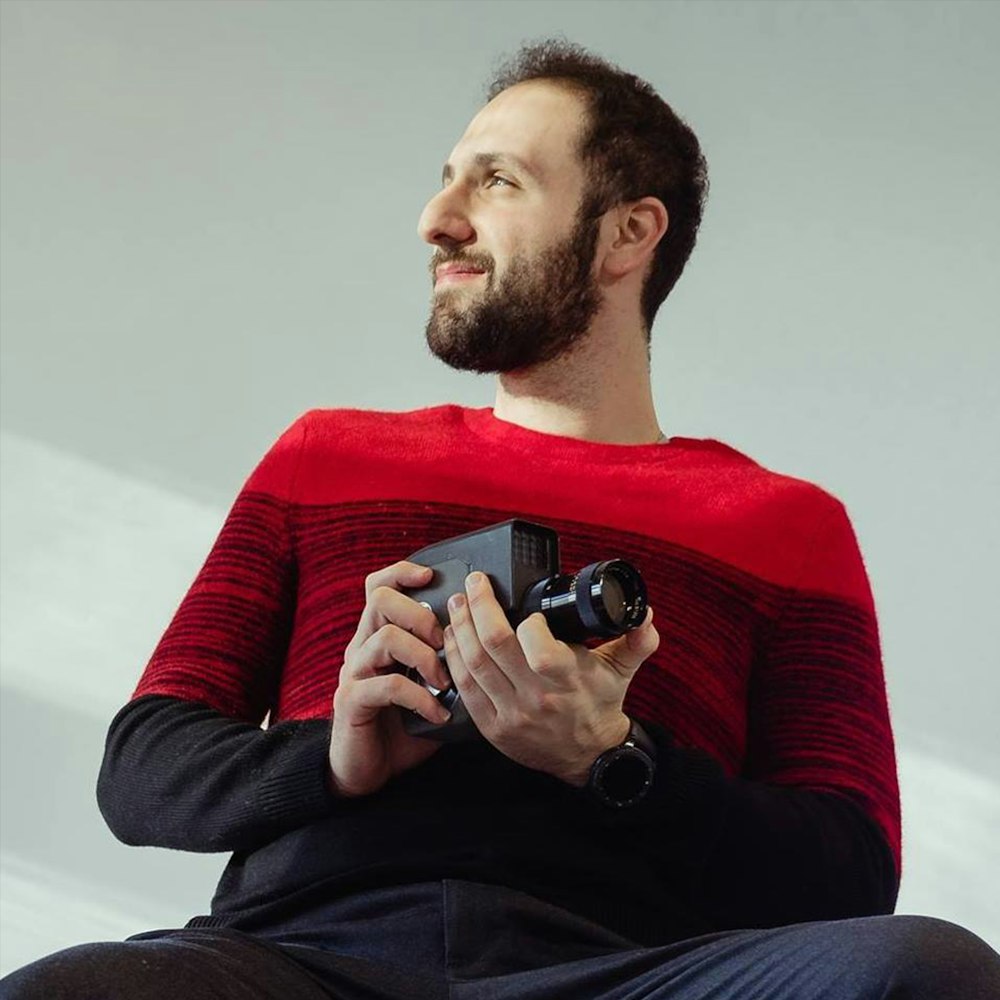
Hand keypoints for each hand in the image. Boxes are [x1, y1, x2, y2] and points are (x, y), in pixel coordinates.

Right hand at [329, 561, 452, 797]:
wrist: (367, 769)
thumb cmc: (403, 725)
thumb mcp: (431, 687)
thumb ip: (449, 662)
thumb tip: (493, 645)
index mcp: (378, 635)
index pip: (378, 585)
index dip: (402, 573)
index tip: (432, 576)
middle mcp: (361, 647)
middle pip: (379, 599)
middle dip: (420, 614)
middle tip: (442, 640)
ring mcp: (354, 672)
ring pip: (385, 638)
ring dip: (424, 656)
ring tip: (445, 680)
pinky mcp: (352, 701)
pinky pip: (388, 685)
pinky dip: (421, 698)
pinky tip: (439, 713)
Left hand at [443, 571, 659, 785]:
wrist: (587, 757)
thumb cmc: (599, 705)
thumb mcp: (622, 670)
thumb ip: (637, 640)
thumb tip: (644, 612)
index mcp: (568, 680)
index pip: (539, 649)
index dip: (528, 624)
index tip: (527, 610)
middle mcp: (536, 698)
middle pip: (494, 646)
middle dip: (479, 608)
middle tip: (473, 585)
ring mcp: (510, 714)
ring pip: (473, 664)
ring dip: (460, 629)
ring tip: (457, 605)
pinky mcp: (491, 727)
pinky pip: (465, 688)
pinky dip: (454, 659)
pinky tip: (452, 638)